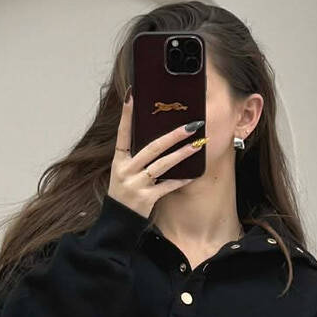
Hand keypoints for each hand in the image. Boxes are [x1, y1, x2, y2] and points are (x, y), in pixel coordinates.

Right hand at [109, 92, 205, 217]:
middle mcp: (125, 170)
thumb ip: (136, 155)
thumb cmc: (124, 192)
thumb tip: (159, 137)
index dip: (127, 115)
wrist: (118, 221)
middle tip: (190, 125)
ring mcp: (135, 185)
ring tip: (198, 144)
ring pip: (162, 165)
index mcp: (118, 160)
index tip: (133, 95)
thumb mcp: (123, 171)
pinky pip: (167, 187)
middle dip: (173, 136)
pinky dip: (180, 180)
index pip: (122, 133)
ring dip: (182, 154)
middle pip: (151, 148)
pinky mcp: (145, 199)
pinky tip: (194, 174)